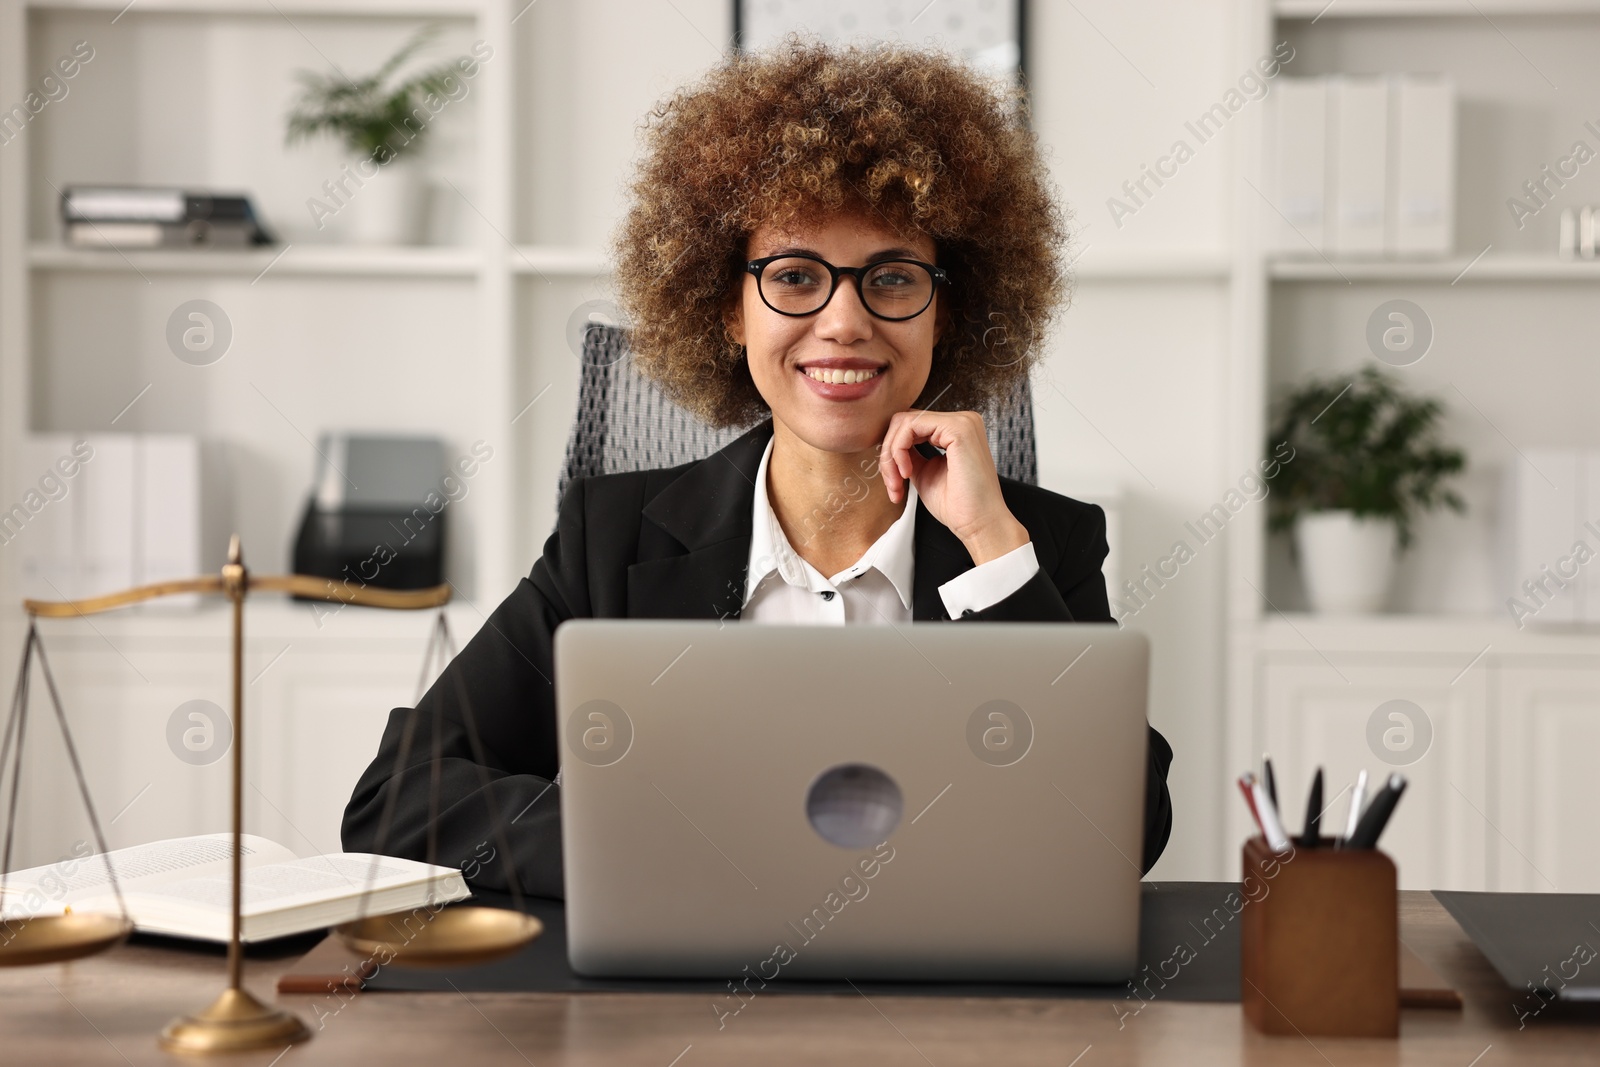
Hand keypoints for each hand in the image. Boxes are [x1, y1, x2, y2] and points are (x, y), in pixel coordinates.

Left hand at [878, 409, 1029, 564]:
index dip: (893, 453)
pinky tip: (907, 473)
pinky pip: (910, 426)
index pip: (911, 426)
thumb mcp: (924, 472)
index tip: (894, 483)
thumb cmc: (958, 505)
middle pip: (904, 421)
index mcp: (956, 430)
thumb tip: (890, 444)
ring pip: (904, 422)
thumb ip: (910, 454)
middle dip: (889, 454)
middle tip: (893, 484)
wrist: (978, 524)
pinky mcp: (958, 428)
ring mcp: (961, 422)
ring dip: (891, 455)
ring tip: (897, 483)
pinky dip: (898, 450)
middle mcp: (962, 420)